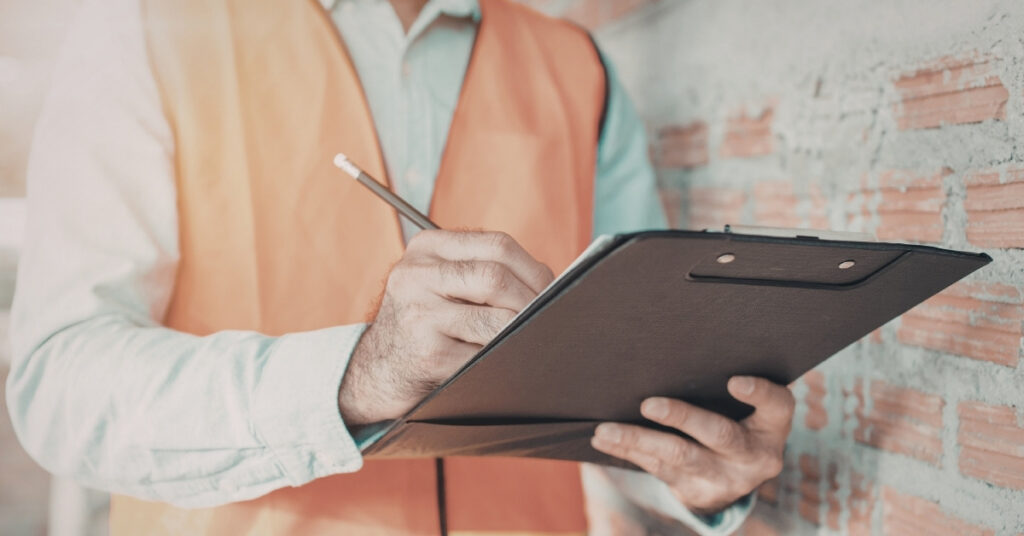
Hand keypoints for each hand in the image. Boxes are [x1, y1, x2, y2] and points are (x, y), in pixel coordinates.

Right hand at [338, 230, 553, 425]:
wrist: (377, 369)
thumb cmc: (425, 322)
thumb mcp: (440, 282)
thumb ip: (483, 271)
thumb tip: (552, 284)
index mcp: (425, 248)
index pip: (497, 245)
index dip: (533, 269)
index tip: (549, 290)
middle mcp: (415, 275)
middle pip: (495, 278)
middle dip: (531, 302)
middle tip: (546, 319)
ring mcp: (418, 315)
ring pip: (495, 321)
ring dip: (519, 334)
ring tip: (525, 340)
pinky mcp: (427, 354)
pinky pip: (484, 356)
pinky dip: (501, 359)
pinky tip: (500, 361)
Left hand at [591, 376, 794, 514]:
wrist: (732, 478)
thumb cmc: (736, 419)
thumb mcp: (746, 407)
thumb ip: (724, 382)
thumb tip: (672, 342)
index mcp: (772, 426)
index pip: (777, 406)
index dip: (759, 394)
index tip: (735, 381)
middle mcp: (753, 456)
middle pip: (720, 435)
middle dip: (683, 418)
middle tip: (649, 405)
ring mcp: (724, 478)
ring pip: (679, 457)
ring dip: (638, 440)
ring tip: (607, 429)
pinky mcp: (695, 491)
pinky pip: (657, 469)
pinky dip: (628, 451)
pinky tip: (604, 439)